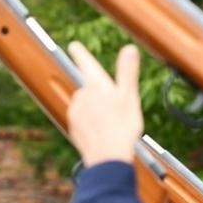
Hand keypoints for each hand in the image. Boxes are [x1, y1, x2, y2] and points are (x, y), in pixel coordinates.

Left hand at [65, 42, 142, 166]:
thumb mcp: (129, 96)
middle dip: (101, 96)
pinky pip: (82, 120)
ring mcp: (75, 112)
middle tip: (117, 111)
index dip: (80, 53)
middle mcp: (82, 96)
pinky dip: (91, 124)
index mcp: (96, 85)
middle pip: (91, 89)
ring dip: (96, 110)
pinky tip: (102, 132)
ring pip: (86, 105)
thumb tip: (129, 49)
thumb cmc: (122, 127)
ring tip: (111, 124)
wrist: (107, 157)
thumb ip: (127, 72)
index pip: (87, 64)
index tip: (74, 45)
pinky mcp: (72, 127)